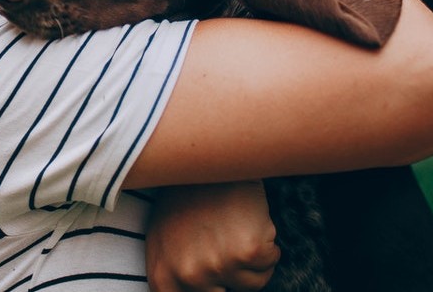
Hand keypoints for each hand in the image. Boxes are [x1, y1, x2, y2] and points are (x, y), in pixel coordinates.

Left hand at [146, 181, 279, 291]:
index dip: (213, 290)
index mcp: (163, 275)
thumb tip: (191, 289)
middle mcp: (188, 275)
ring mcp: (218, 265)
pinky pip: (270, 262)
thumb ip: (173, 272)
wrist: (208, 154)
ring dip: (252, 258)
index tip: (219, 281)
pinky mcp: (247, 252)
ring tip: (234, 224)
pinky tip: (249, 217)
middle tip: (224, 244)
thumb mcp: (162, 236)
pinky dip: (268, 243)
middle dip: (231, 275)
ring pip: (253, 282)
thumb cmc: (186, 194)